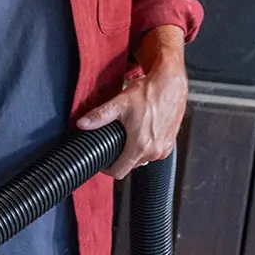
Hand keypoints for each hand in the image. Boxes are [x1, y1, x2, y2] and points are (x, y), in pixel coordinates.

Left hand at [77, 24, 188, 178]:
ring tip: (132, 135)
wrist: (172, 82)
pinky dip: (147, 147)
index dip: (108, 169)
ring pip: (142, 160)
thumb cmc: (150, 91)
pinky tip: (145, 132)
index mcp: (140, 146)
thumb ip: (100, 116)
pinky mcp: (170, 144)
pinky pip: (154, 153)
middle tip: (117, 142)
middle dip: (121, 157)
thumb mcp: (120, 103)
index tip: (104, 161)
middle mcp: (154, 151)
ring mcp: (163, 148)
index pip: (118, 172)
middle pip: (130, 165)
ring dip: (135, 152)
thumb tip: (82, 124)